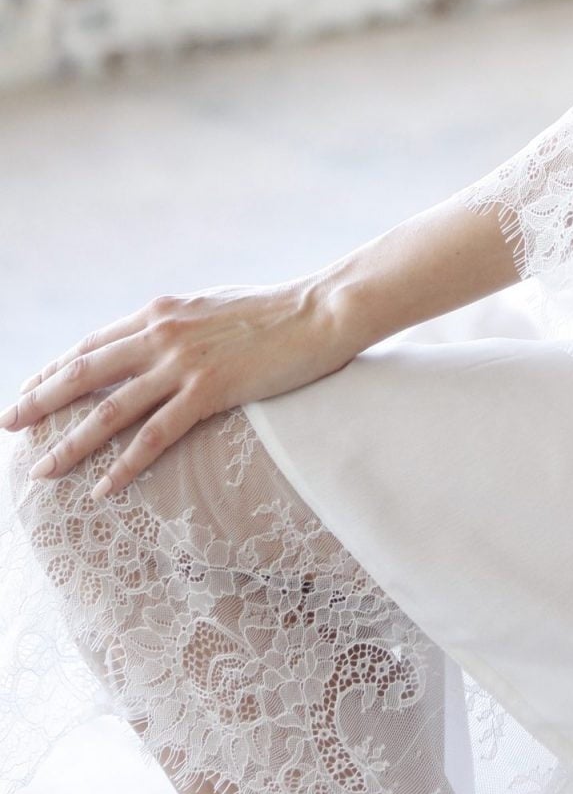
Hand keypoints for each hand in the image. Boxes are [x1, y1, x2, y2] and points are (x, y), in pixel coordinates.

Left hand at [1, 276, 354, 499]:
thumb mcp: (212, 305)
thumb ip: (177, 323)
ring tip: (42, 471)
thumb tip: (155, 338)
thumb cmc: (275, 310)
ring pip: (110, 410)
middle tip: (9, 425)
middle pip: (84, 372)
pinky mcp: (209, 390)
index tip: (29, 390)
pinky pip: (155, 435)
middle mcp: (162, 332)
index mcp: (161, 310)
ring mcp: (183, 362)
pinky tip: (103, 488)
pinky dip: (125, 464)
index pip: (93, 343)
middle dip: (40, 401)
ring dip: (71, 444)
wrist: (321, 309)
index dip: (56, 369)